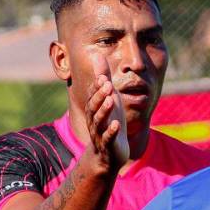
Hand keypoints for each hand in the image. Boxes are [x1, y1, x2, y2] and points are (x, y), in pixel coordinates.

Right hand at [84, 54, 128, 171]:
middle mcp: (94, 120)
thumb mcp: (108, 97)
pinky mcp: (108, 145)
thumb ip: (103, 78)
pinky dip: (111, 132)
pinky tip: (116, 125)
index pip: (93, 96)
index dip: (97, 88)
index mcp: (94, 108)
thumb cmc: (109, 121)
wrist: (108, 154)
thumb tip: (97, 55)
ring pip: (99, 122)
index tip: (104, 77)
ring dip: (104, 111)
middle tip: (108, 85)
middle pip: (93, 107)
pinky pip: (107, 139)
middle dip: (100, 96)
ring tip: (111, 101)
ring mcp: (100, 133)